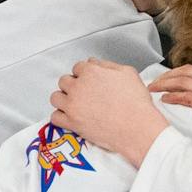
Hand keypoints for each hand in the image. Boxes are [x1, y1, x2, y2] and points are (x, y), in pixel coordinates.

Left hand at [50, 58, 166, 165]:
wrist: (136, 128)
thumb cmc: (135, 103)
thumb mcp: (128, 73)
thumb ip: (108, 65)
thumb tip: (96, 64)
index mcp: (91, 72)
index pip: (78, 67)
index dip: (84, 74)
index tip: (88, 80)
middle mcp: (78, 87)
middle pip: (64, 81)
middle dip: (72, 85)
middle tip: (82, 92)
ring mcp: (73, 105)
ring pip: (55, 97)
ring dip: (63, 99)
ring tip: (73, 104)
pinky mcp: (72, 123)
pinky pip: (55, 117)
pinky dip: (60, 117)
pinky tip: (69, 117)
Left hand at [150, 65, 191, 140]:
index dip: (187, 74)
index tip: (179, 79)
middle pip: (187, 71)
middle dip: (169, 74)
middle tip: (158, 80)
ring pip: (183, 81)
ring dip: (165, 83)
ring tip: (154, 87)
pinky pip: (186, 98)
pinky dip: (173, 97)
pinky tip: (164, 99)